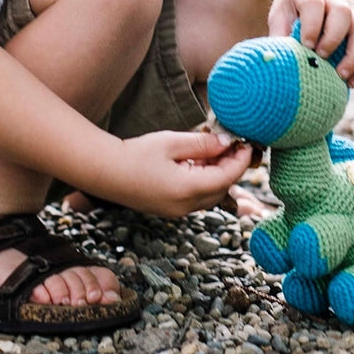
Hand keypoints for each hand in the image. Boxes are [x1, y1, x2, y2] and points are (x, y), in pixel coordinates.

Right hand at [105, 130, 253, 217]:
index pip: (227, 177)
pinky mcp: (170, 208)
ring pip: (211, 194)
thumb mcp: (172, 142)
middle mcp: (185, 206)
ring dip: (219, 174)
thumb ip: (202, 144)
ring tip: (218, 148)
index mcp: (187, 190)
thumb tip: (227, 142)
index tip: (248, 143)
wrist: (105, 172)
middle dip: (232, 167)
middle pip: (222, 189)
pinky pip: (197, 196)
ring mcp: (177, 211)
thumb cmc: (136, 154)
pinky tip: (200, 161)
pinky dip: (205, 180)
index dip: (241, 160)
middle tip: (236, 143)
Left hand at [267, 0, 353, 86]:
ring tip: (341, 76)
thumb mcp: (279, 16)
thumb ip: (278, 35)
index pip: (313, 3)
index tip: (306, 44)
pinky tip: (350, 82)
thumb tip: (274, 62)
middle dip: (333, 37)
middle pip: (342, 12)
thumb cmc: (291, 8)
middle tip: (322, 57)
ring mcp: (351, 10)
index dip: (312, 24)